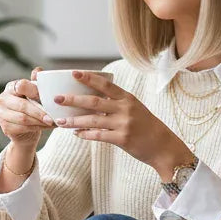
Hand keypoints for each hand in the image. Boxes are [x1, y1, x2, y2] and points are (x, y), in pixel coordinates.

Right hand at [0, 67, 52, 146]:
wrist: (26, 130)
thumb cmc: (32, 107)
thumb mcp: (35, 94)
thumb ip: (37, 82)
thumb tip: (38, 71)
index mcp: (11, 87)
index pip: (22, 86)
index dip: (35, 92)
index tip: (49, 99)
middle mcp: (2, 99)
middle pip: (23, 105)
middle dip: (40, 112)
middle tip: (52, 117)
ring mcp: (1, 113)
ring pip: (23, 118)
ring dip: (39, 121)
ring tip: (52, 122)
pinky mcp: (5, 127)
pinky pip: (22, 128)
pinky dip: (36, 128)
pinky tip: (45, 127)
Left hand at [53, 71, 193, 180]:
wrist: (163, 146)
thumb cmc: (146, 126)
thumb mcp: (135, 108)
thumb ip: (116, 103)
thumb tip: (92, 99)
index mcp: (127, 98)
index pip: (105, 84)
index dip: (88, 78)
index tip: (73, 73)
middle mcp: (125, 108)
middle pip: (94, 101)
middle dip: (73, 100)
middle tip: (57, 99)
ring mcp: (124, 124)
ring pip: (92, 120)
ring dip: (74, 121)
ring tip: (60, 122)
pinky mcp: (122, 139)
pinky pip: (99, 136)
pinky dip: (85, 134)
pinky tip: (76, 134)